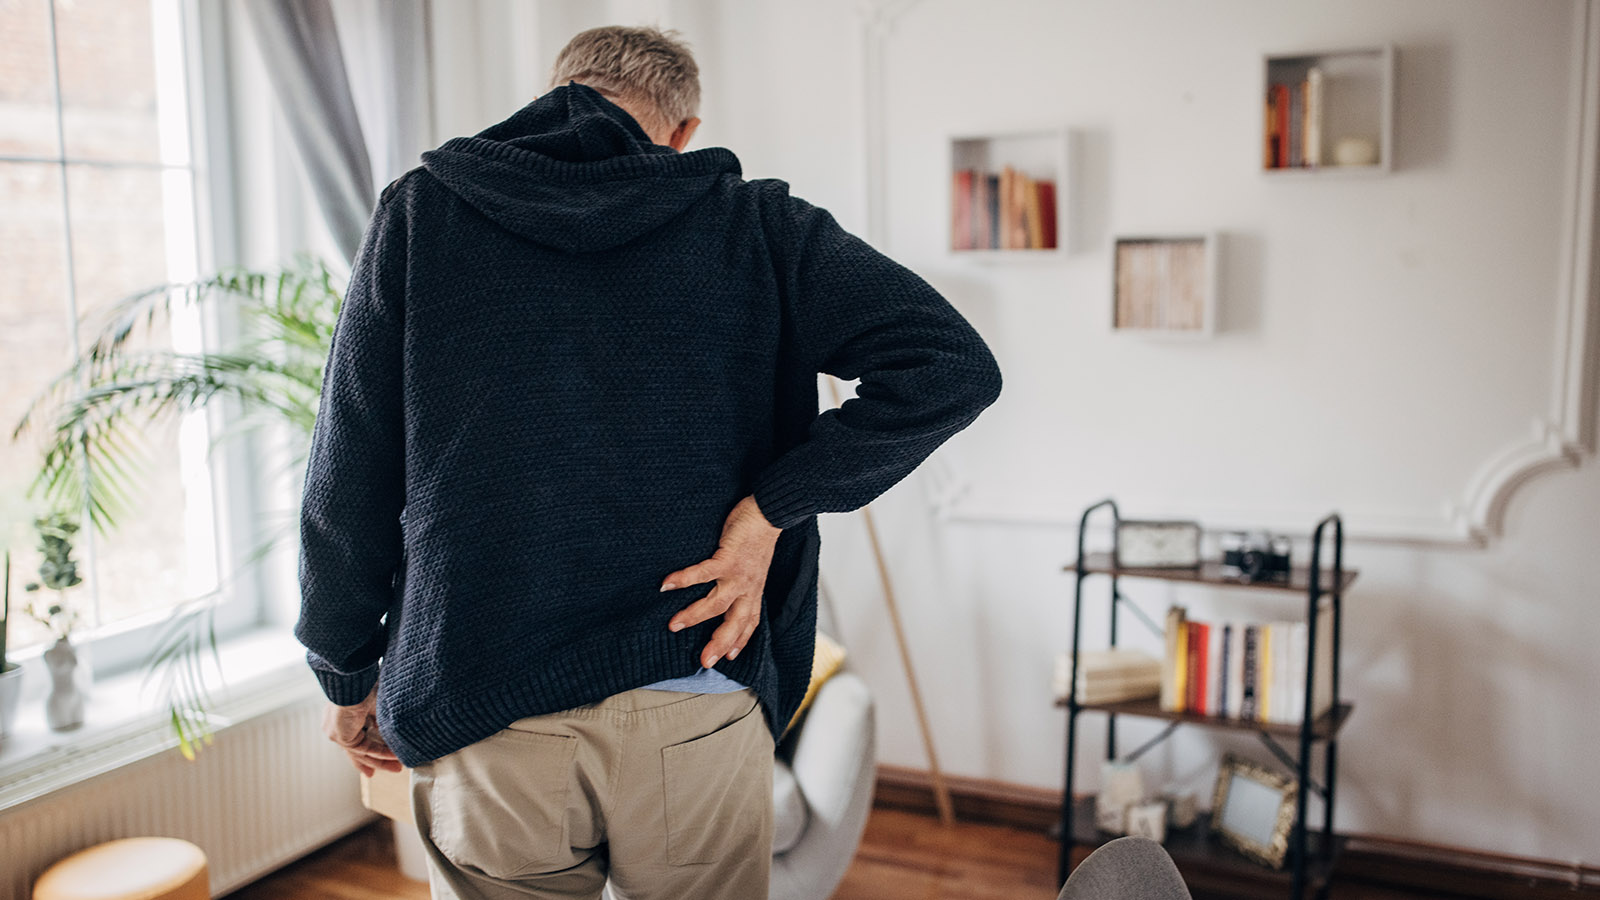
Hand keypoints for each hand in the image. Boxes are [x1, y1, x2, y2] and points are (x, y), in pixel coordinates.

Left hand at [323, 682, 402, 775]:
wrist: (355, 682)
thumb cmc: (365, 683)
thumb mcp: (377, 703)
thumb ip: (380, 719)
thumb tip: (390, 732)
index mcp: (343, 715)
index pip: (356, 735)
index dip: (370, 746)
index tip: (383, 756)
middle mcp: (337, 725)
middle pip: (356, 750)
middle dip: (373, 762)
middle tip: (388, 770)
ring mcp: (336, 732)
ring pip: (362, 752)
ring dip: (381, 761)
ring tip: (398, 767)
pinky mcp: (341, 737)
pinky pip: (364, 749)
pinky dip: (381, 753)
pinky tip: (395, 755)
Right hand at [661, 494, 781, 667]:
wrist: (771, 512)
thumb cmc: (758, 536)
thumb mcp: (756, 565)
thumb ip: (743, 579)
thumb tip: (727, 586)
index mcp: (754, 590)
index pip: (749, 622)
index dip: (740, 640)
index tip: (729, 656)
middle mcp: (748, 587)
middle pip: (734, 623)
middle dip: (719, 644)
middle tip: (704, 661)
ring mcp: (738, 575)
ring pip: (716, 604)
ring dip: (694, 616)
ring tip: (674, 625)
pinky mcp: (728, 558)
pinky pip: (703, 573)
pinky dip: (684, 579)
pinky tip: (667, 584)